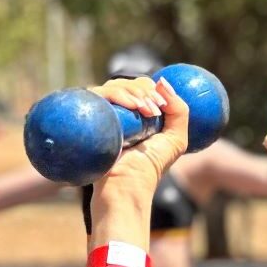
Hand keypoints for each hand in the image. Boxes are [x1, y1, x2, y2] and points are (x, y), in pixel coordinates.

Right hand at [91, 77, 189, 200]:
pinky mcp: (87, 115)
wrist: (126, 184)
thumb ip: (179, 111)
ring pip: (113, 86)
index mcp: (136, 113)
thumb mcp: (175, 139)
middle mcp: (117, 111)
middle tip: (154, 110)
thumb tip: (163, 82)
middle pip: (127, 83)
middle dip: (145, 90)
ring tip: (147, 111)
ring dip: (135, 92)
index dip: (153, 90)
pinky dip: (118, 94)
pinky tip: (132, 106)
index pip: (142, 86)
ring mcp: (101, 113)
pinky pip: (98, 94)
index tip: (161, 105)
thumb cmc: (150, 166)